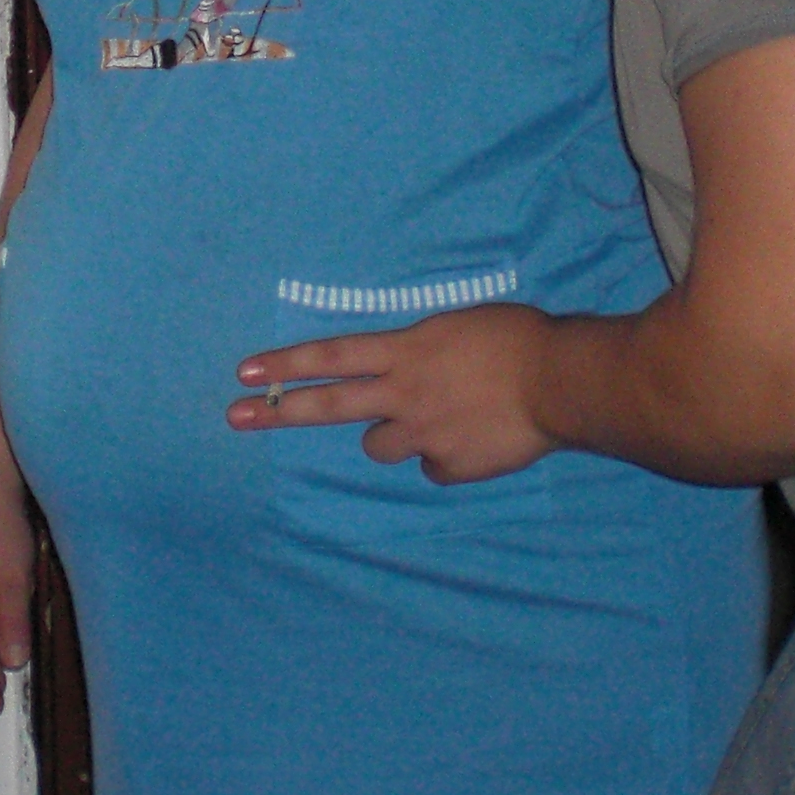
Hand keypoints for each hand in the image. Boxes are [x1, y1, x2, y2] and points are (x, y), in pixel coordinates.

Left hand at [225, 302, 561, 484]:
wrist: (560, 381)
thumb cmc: (517, 338)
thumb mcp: (459, 327)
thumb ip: (423, 351)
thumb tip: (409, 367)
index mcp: (406, 351)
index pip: (332, 356)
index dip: (287, 364)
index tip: (245, 373)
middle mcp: (404, 393)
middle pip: (330, 404)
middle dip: (278, 412)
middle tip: (235, 417)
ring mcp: (424, 434)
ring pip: (379, 447)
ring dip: (394, 436)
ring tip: (431, 420)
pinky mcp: (450, 467)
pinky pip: (434, 468)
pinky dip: (447, 458)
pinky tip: (476, 440)